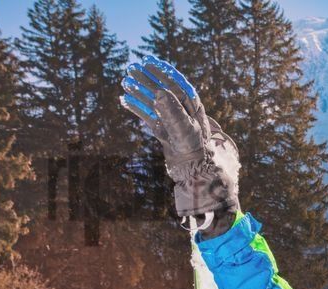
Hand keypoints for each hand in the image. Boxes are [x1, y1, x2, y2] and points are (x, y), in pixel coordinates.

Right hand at [121, 56, 239, 220]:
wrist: (203, 187)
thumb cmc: (201, 161)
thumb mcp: (188, 135)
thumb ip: (175, 115)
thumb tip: (161, 93)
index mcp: (197, 114)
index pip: (181, 86)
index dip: (166, 73)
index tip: (151, 61)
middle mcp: (187, 119)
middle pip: (166, 92)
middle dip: (149, 79)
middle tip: (131, 67)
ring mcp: (176, 129)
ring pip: (156, 105)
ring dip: (140, 92)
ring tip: (124, 81)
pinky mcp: (168, 140)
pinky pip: (151, 121)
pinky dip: (138, 110)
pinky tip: (124, 100)